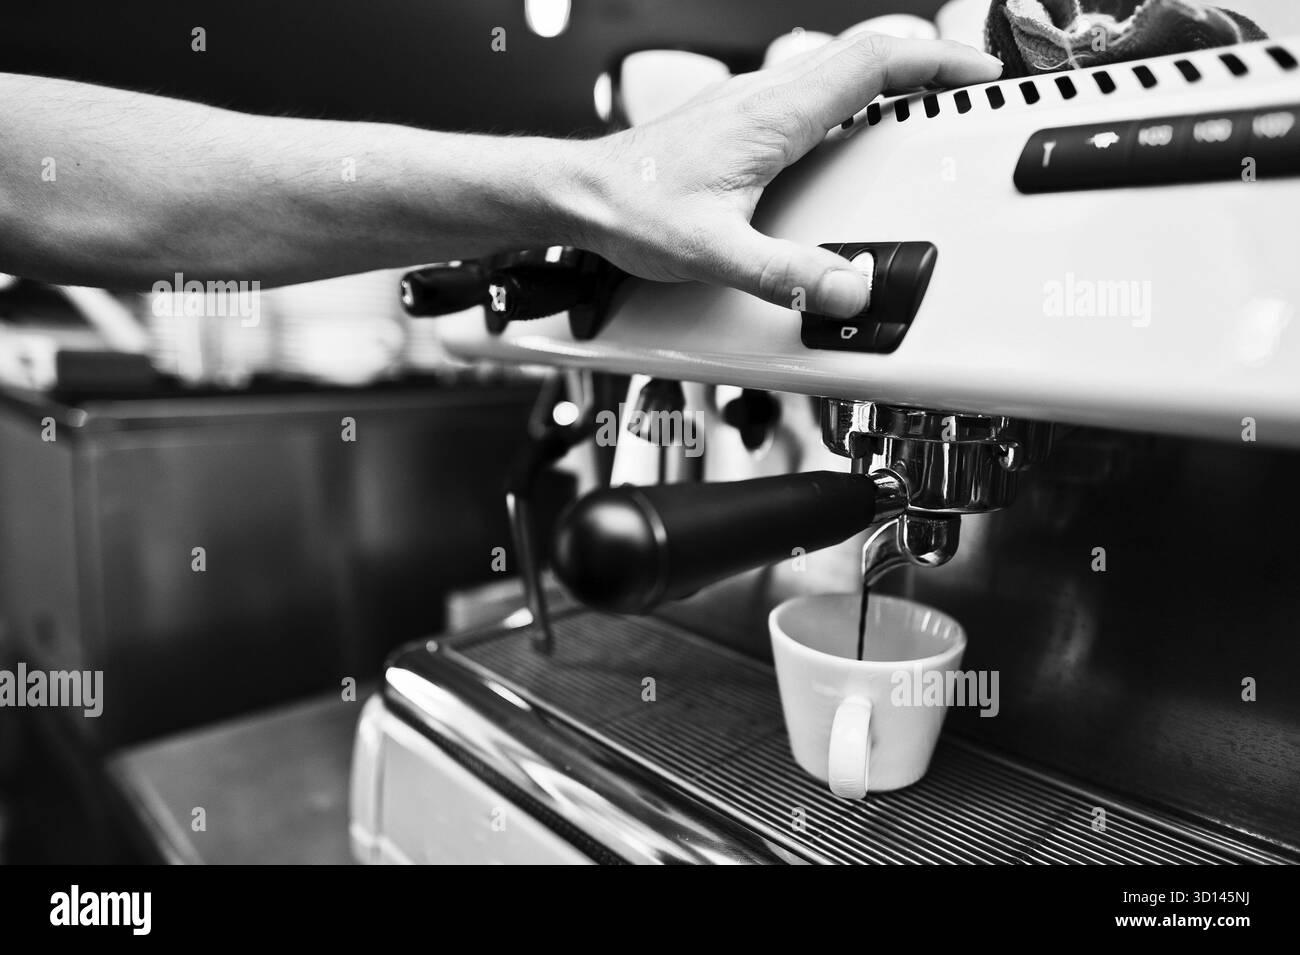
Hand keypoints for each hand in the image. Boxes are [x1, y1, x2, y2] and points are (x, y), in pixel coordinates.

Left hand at [572, 33, 1001, 317]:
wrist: (581, 195)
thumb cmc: (633, 210)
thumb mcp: (714, 254)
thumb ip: (785, 277)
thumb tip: (848, 289)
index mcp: (773, 116)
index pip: (872, 62)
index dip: (935, 64)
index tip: (977, 75)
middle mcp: (765, 95)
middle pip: (864, 54)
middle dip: (926, 66)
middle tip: (966, 89)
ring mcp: (751, 99)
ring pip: (837, 66)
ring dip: (889, 77)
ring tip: (923, 106)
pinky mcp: (738, 115)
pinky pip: (811, 88)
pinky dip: (851, 95)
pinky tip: (851, 128)